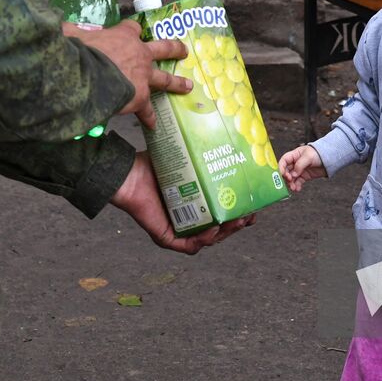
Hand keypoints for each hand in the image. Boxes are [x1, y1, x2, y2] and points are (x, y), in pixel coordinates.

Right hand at [73, 20, 190, 128]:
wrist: (87, 74)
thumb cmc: (78, 50)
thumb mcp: (72, 33)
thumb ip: (71, 31)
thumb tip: (62, 28)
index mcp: (123, 36)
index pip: (133, 28)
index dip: (132, 30)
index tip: (133, 31)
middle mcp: (139, 53)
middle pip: (163, 48)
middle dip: (175, 49)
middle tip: (184, 51)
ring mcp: (143, 75)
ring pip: (165, 78)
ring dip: (177, 83)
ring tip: (188, 86)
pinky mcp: (140, 96)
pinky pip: (147, 109)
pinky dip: (149, 118)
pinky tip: (153, 125)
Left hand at [110, 152, 254, 253]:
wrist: (128, 173)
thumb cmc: (153, 165)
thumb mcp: (186, 160)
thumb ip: (204, 154)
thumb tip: (226, 135)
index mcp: (195, 205)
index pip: (221, 214)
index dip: (239, 213)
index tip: (254, 207)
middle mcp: (187, 220)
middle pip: (220, 229)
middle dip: (238, 224)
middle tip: (250, 215)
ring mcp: (177, 231)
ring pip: (208, 239)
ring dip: (226, 233)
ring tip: (238, 221)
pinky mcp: (166, 238)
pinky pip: (189, 246)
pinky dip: (203, 240)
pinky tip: (213, 229)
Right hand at [277, 145, 325, 192]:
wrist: (329, 158)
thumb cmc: (318, 153)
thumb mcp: (308, 156)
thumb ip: (300, 165)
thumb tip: (293, 174)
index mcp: (294, 155)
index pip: (283, 161)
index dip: (281, 167)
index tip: (282, 175)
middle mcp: (295, 163)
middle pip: (286, 171)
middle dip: (286, 177)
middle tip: (289, 181)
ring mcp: (299, 170)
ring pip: (291, 178)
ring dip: (291, 183)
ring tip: (293, 188)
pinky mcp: (304, 176)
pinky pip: (298, 182)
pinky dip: (296, 186)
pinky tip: (297, 189)